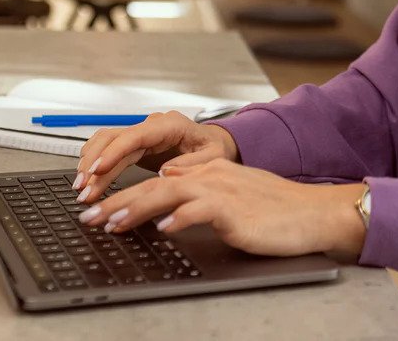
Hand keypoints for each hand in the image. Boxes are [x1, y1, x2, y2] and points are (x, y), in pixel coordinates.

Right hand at [72, 112, 238, 203]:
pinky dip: (95, 164)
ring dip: (90, 164)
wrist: (214, 143)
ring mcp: (142, 133)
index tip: (96, 170)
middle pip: (114, 138)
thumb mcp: (213, 158)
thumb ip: (192, 164)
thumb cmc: (213, 149)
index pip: (135, 135)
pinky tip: (88, 180)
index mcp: (170, 125)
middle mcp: (152, 125)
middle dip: (95, 163)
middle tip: (83, 189)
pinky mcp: (136, 145)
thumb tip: (166, 172)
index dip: (114, 152)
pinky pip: (109, 150)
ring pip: (107, 142)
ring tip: (81, 189)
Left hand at [78, 158, 366, 257]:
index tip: (97, 208)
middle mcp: (211, 174)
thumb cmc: (274, 211)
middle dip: (116, 199)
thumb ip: (198, 192)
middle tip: (87, 215)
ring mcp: (222, 189)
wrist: (310, 213)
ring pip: (168, 192)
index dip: (122, 193)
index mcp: (208, 171)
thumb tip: (166, 192)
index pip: (155, 179)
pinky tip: (163, 227)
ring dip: (136, 208)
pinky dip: (179, 216)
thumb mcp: (231, 198)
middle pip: (153, 184)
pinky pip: (200, 209)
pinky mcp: (234, 208)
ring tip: (111, 222)